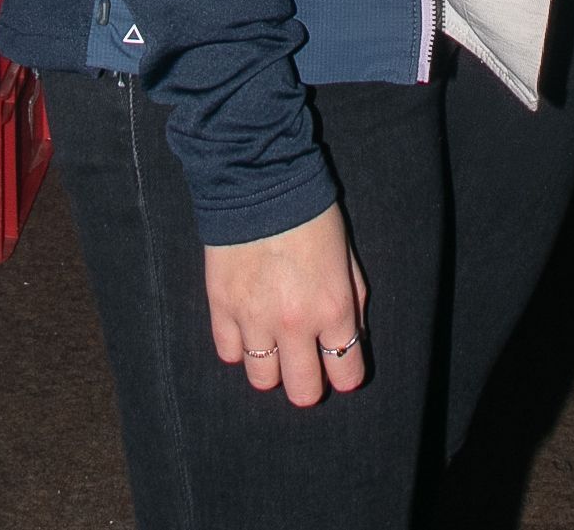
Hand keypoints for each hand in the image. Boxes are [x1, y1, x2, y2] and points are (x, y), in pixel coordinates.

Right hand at [204, 202, 367, 405]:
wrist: (262, 181)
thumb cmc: (312, 215)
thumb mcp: (346, 257)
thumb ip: (352, 303)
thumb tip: (350, 339)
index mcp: (333, 309)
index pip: (346, 375)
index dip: (344, 373)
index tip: (338, 365)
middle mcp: (295, 324)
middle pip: (303, 392)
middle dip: (308, 382)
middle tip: (304, 362)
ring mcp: (254, 319)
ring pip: (262, 380)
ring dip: (271, 365)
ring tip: (273, 342)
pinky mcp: (221, 308)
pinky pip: (229, 354)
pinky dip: (239, 345)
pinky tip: (247, 325)